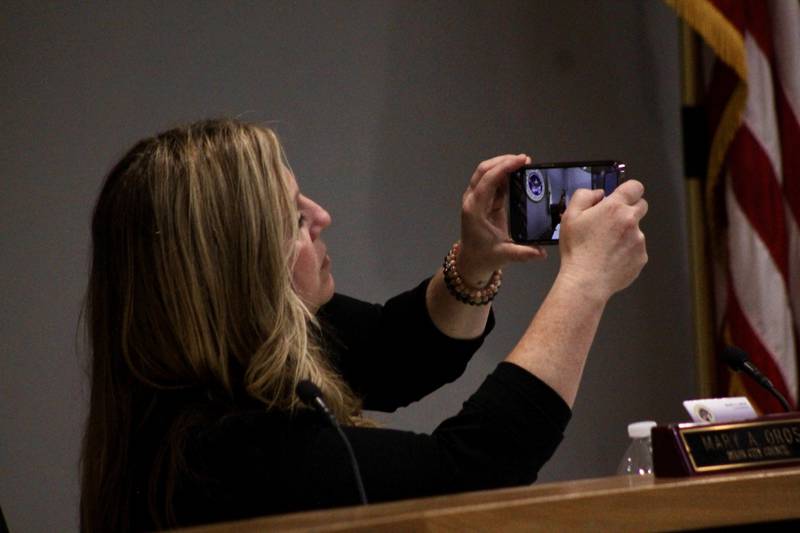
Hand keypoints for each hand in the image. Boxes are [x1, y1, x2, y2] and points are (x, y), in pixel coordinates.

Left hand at [459, 154, 546, 286]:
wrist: (471, 262)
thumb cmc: (483, 257)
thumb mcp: (504, 255)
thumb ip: (523, 253)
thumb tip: (541, 252)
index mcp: (475, 210)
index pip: (488, 180)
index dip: (504, 167)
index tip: (522, 160)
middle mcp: (473, 201)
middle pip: (484, 170)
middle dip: (504, 161)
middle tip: (524, 159)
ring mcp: (476, 199)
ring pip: (487, 173)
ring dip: (503, 165)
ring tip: (523, 164)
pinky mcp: (483, 201)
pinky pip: (492, 182)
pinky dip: (504, 175)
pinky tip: (517, 175)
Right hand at [557, 180, 647, 301]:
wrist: (586, 280)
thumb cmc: (577, 250)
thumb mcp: (570, 216)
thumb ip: (584, 196)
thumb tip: (598, 194)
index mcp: (614, 208)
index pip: (635, 187)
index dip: (628, 190)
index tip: (621, 197)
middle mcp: (631, 221)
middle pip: (641, 206)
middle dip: (629, 210)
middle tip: (610, 223)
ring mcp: (639, 240)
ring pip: (636, 230)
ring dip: (625, 234)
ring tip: (605, 246)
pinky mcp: (641, 257)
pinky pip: (636, 249)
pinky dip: (626, 251)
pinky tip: (610, 258)